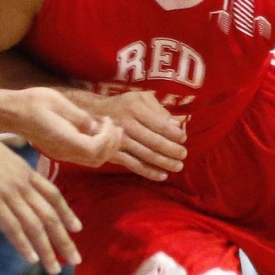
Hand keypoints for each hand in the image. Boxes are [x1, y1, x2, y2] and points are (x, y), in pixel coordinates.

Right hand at [0, 117, 81, 274]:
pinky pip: (13, 227)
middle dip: (64, 240)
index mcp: (25, 171)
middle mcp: (22, 184)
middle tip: (76, 260)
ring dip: (47, 250)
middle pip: (50, 215)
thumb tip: (8, 189)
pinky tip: (32, 259)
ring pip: (35, 226)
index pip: (54, 195)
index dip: (67, 213)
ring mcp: (8, 193)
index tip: (77, 228)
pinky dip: (24, 245)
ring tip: (55, 269)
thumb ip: (8, 175)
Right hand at [3, 87, 120, 167]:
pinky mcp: (60, 152)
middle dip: (112, 144)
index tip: (108, 120)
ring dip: (106, 147)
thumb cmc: (32, 102)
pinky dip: (97, 147)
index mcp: (64, 139)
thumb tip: (96, 127)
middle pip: (97, 159)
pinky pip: (84, 156)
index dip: (108, 137)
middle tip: (117, 126)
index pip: (95, 149)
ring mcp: (61, 154)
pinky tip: (97, 132)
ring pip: (92, 160)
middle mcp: (64, 152)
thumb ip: (79, 117)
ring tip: (111, 129)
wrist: (11, 113)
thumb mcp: (57, 102)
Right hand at [72, 89, 186, 180]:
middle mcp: (127, 125)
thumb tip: (177, 125)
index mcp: (135, 109)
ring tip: (177, 166)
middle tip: (183, 155)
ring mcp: (119, 141)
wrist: (90, 114)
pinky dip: (149, 172)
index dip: (174, 134)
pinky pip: (134, 165)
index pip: (160, 125)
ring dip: (164, 163)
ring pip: (146, 155)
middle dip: (172, 150)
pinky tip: (161, 176)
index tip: (183, 138)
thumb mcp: (139, 98)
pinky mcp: (113, 153)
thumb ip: (159, 109)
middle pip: (155, 142)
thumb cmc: (121, 105)